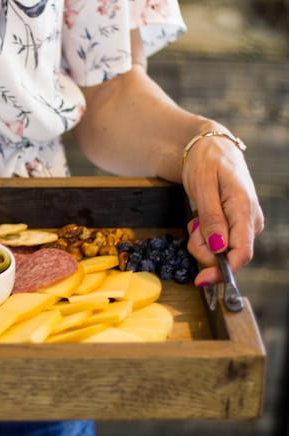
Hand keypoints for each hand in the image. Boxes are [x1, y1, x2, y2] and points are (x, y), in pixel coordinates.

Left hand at [181, 134, 263, 285]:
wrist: (211, 149)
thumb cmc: (207, 163)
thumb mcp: (203, 186)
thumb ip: (211, 218)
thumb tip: (218, 248)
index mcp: (245, 210)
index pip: (241, 253)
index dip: (222, 270)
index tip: (201, 280)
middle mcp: (250, 221)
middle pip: (228, 256)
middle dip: (204, 249)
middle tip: (193, 225)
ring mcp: (245, 224)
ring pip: (221, 251)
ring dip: (202, 241)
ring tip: (197, 216)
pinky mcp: (236, 225)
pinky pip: (218, 242)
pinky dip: (204, 236)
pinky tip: (201, 219)